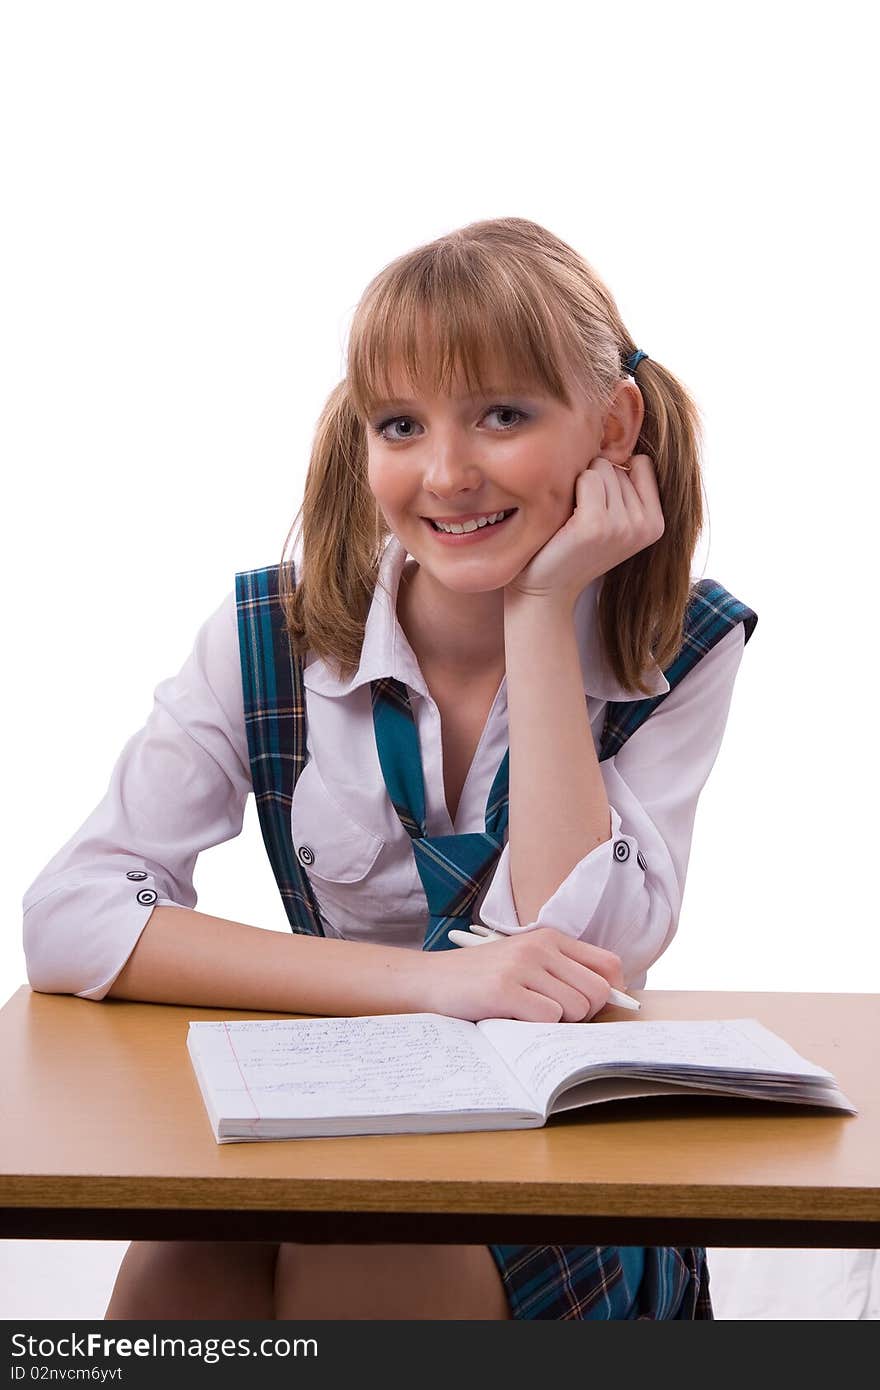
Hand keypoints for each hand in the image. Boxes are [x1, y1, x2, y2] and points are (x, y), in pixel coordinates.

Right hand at [420, 926, 625, 1022]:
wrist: (432, 979)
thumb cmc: (482, 977)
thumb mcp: (526, 962)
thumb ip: (563, 972)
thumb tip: (611, 998)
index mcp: (550, 938)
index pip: (609, 965)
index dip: (613, 993)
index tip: (596, 1008)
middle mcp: (541, 947)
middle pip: (598, 991)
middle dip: (584, 1014)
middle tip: (554, 1015)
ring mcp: (522, 966)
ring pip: (576, 1008)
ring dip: (557, 1023)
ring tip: (527, 1014)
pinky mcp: (505, 989)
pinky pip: (548, 1018)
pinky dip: (536, 1028)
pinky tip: (513, 1017)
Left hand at [504, 454, 664, 608]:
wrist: (546, 588)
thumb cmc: (573, 547)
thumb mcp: (613, 519)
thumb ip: (627, 486)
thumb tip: (621, 430)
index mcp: (656, 523)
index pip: (640, 463)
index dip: (613, 476)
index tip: (598, 506)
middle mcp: (645, 525)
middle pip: (617, 465)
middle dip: (594, 483)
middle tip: (580, 518)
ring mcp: (622, 526)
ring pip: (601, 468)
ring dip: (580, 487)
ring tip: (572, 519)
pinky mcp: (595, 525)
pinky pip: (586, 478)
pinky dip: (570, 490)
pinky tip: (565, 519)